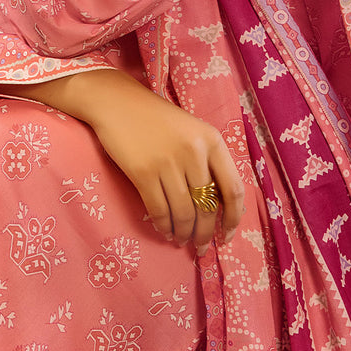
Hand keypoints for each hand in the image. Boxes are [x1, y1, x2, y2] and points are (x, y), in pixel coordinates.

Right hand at [85, 73, 244, 253]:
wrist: (118, 103)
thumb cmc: (157, 119)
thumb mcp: (192, 131)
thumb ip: (207, 160)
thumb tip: (219, 207)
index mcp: (212, 140)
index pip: (233, 189)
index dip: (232, 218)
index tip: (227, 236)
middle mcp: (193, 152)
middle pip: (207, 207)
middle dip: (206, 234)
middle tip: (202, 247)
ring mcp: (168, 162)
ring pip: (183, 213)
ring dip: (184, 233)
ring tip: (181, 240)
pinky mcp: (143, 172)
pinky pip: (159, 210)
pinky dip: (163, 226)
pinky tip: (164, 231)